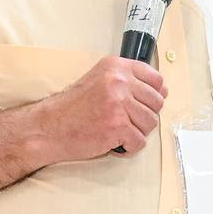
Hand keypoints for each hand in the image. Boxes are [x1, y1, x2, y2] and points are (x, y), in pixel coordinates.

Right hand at [36, 57, 166, 159]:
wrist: (49, 127)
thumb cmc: (73, 108)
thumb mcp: (100, 81)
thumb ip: (128, 81)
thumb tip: (163, 91)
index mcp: (116, 67)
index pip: (156, 79)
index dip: (154, 95)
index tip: (142, 103)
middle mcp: (118, 81)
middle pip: (157, 103)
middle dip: (144, 116)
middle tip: (125, 120)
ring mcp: (118, 103)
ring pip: (151, 123)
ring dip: (137, 132)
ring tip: (118, 130)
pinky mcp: (117, 126)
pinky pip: (139, 141)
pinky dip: (128, 147)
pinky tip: (114, 141)